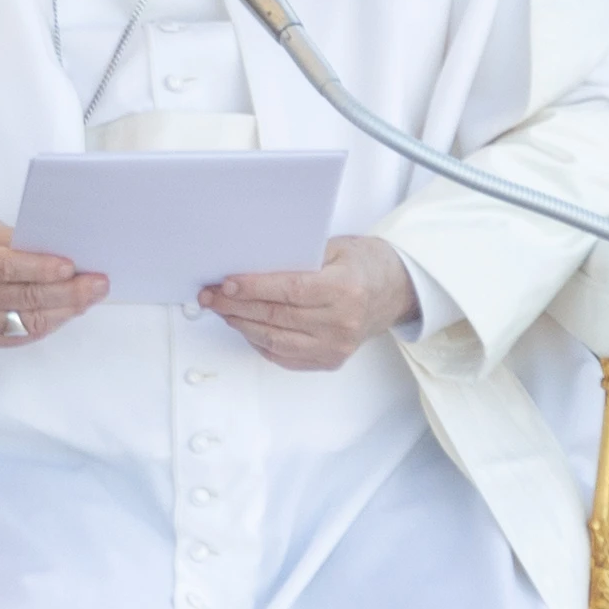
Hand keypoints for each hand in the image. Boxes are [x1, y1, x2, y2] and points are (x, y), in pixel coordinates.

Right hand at [0, 211, 106, 349]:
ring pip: (27, 322)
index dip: (40, 269)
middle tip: (98, 284)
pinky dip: (49, 323)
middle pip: (22, 298)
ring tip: (91, 297)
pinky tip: (69, 310)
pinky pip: (21, 335)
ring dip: (65, 310)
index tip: (71, 267)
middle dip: (67, 293)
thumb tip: (61, 252)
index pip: (5, 268)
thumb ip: (18, 239)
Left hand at [201, 236, 415, 372]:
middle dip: (238, 307)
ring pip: (276, 340)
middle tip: (212, 297)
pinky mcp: (330, 361)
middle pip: (277, 316)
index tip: (226, 284)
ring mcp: (336, 347)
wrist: (396, 292)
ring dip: (244, 326)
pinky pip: (285, 356)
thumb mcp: (337, 248)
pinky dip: (260, 343)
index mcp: (345, 289)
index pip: (289, 290)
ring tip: (223, 312)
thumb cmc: (365, 265)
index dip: (253, 288)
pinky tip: (246, 327)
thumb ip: (298, 257)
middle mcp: (342, 323)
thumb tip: (251, 267)